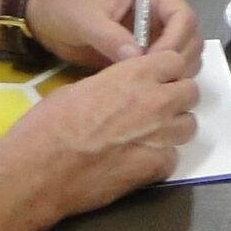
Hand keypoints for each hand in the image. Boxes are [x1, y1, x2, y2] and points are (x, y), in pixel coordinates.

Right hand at [1, 44, 200, 217]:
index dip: (166, 71)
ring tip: (149, 136)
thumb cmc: (49, 124)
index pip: (176, 61)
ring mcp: (160, 135)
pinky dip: (160, 159)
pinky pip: (173, 158)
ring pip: (188, 125)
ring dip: (173, 128)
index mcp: (135, 74)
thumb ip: (114, 85)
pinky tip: (139, 162)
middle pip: (190, 92)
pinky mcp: (156, 167)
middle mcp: (155, 100)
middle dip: (176, 97)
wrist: (40, 169)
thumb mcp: (81, 88)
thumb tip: (121, 90)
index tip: (155, 80)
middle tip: (155, 108)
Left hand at [27, 0, 201, 69]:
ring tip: (147, 86)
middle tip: (154, 81)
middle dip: (179, 61)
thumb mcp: (87, 19)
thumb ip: (111, 36)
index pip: (183, 17)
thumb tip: (136, 58)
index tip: (154, 63)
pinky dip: (162, 79)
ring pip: (184, 56)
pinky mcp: (145, 53)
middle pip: (190, 39)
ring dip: (174, 73)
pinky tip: (143, 89)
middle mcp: (161, 14)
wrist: (46, 16)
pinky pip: (165, 68)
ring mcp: (155, 35)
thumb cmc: (67, 7)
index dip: (175, 42)